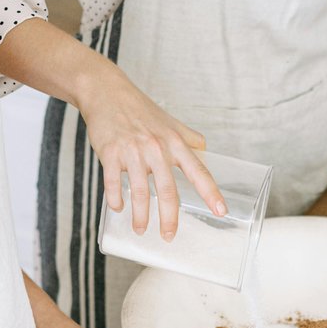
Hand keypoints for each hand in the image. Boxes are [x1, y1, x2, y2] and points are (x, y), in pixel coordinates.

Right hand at [79, 65, 226, 236]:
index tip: (221, 212)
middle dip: (169, 218)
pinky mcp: (110, 152)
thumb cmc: (139, 108)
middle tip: (169, 236)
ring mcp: (132, 151)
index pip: (198, 172)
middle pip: (167, 191)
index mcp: (174, 143)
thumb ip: (188, 137)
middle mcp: (156, 148)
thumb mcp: (169, 121)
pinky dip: (115, 199)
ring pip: (139, 192)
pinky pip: (112, 183)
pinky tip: (118, 208)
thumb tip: (205, 149)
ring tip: (141, 229)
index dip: (211, 193)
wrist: (105, 90)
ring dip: (140, 216)